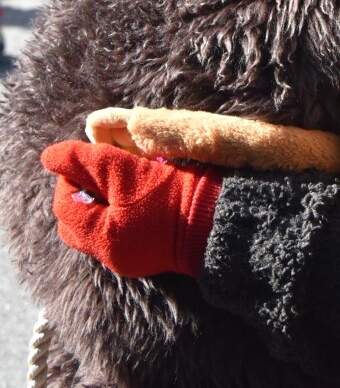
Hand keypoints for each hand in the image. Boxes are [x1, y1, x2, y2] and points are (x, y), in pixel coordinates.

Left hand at [41, 140, 221, 277]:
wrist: (215, 218)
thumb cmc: (171, 193)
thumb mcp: (125, 170)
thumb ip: (85, 161)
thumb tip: (49, 156)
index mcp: (102, 238)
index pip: (65, 206)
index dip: (68, 177)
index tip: (86, 157)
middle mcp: (110, 256)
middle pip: (76, 223)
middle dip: (80, 193)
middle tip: (98, 170)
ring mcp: (129, 259)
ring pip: (96, 229)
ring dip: (98, 204)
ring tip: (116, 181)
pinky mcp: (147, 255)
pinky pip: (116, 235)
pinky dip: (115, 215)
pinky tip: (132, 197)